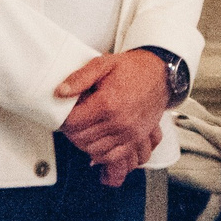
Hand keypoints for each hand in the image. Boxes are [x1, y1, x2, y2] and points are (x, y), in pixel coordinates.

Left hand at [56, 51, 172, 182]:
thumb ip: (80, 78)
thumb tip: (60, 91)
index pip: (73, 123)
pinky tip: (97, 141)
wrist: (160, 74)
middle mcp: (119, 122)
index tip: (64, 113)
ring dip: (84, 141)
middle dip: (72, 130)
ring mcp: (129, 133)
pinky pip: (112, 157)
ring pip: (93, 150)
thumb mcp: (103, 64)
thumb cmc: (133, 69)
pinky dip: (100, 153)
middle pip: (81, 138)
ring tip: (84, 128)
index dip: (63, 118)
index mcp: (108, 103)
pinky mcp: (136, 139)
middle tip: (74, 120)